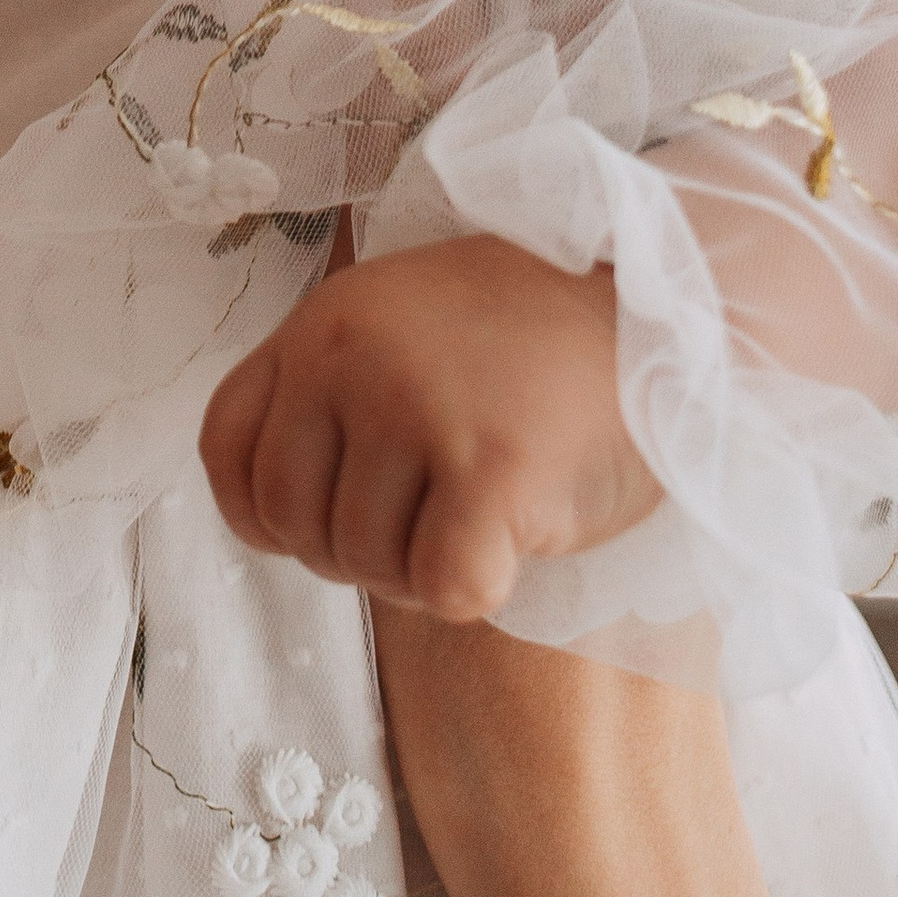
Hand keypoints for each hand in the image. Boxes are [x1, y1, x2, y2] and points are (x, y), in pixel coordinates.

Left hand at [197, 233, 660, 619]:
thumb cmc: (540, 337)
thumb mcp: (404, 324)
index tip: (330, 516)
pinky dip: (477, 590)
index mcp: (322, 324)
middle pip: (292, 522)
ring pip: (364, 565)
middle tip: (430, 521)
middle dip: (352, 551)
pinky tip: (515, 538)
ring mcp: (419, 412)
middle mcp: (352, 360)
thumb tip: (282, 515)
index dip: (267, 511)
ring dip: (419, 572)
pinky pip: (443, 589)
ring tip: (483, 515)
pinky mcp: (492, 473)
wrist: (671, 306)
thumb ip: (335, 393)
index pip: (226, 448)